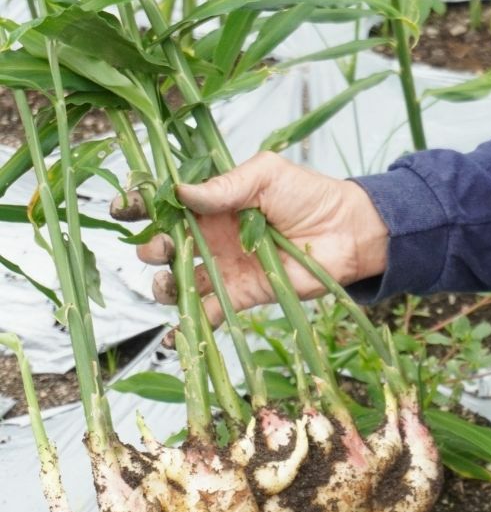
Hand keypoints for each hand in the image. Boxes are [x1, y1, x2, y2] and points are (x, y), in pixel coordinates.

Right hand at [112, 152, 388, 325]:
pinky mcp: (241, 294)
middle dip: (153, 249)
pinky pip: (209, 311)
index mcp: (213, 202)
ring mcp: (224, 266)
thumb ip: (224, 185)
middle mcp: (212, 235)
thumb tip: (180, 193)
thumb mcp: (265, 175)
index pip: (166, 204)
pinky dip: (191, 323)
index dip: (140, 206)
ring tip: (176, 282)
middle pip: (165, 246)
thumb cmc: (310, 195)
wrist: (348, 232)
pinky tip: (176, 336)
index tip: (122, 209)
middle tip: (165, 248)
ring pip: (180, 280)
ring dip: (167, 285)